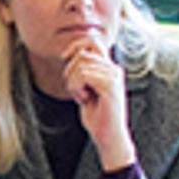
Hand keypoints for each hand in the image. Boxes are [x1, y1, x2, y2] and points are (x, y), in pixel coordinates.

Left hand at [64, 30, 133, 168]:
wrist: (109, 137)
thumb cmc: (97, 116)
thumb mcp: (86, 89)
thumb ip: (82, 70)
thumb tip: (71, 53)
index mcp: (109, 67)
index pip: (93, 40)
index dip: (75, 45)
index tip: (65, 58)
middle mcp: (114, 68)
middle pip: (82, 52)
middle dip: (70, 70)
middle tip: (76, 89)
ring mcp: (113, 76)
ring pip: (80, 64)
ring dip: (73, 82)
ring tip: (83, 96)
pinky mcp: (110, 85)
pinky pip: (83, 75)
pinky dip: (76, 88)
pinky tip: (85, 99)